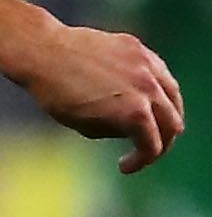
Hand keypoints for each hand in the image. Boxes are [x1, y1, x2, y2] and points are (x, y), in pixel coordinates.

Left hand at [10, 20, 183, 172]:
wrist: (43, 53)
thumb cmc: (56, 94)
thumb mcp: (86, 126)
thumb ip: (117, 130)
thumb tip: (135, 131)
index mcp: (135, 113)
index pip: (152, 146)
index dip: (141, 161)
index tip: (125, 167)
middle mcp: (148, 89)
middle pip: (172, 123)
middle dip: (160, 142)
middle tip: (146, 149)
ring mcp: (147, 66)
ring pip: (173, 97)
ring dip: (167, 115)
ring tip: (153, 124)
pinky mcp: (139, 50)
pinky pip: (160, 74)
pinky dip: (159, 90)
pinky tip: (146, 97)